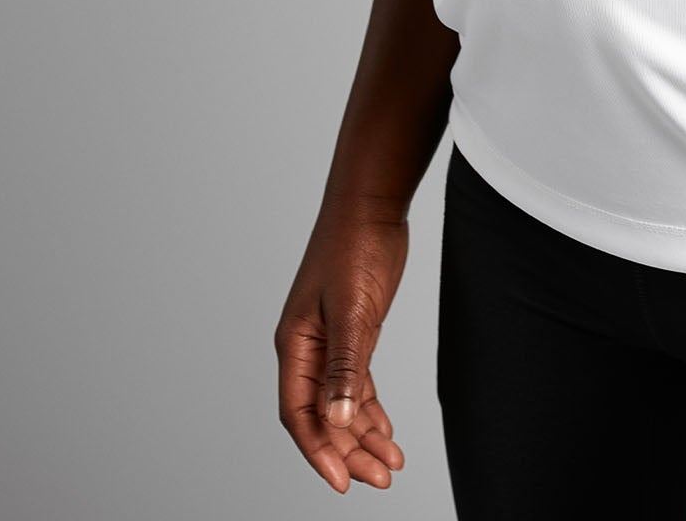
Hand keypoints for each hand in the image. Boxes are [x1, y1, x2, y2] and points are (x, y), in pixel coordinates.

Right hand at [275, 201, 409, 493]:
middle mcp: (308, 349)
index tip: (342, 482)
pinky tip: (386, 431)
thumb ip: (345, 365)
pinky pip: (356, 384)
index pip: (299, 414)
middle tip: (379, 479)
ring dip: (363, 436)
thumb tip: (337, 419)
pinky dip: (371, 409)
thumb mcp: (352, 309)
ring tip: (390, 465)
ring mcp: (330, 341)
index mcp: (295, 344)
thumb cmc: (353, 246)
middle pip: (322, 416)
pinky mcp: (353, 332)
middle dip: (348, 452)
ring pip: (342, 404)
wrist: (370, 204)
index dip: (318, 451)